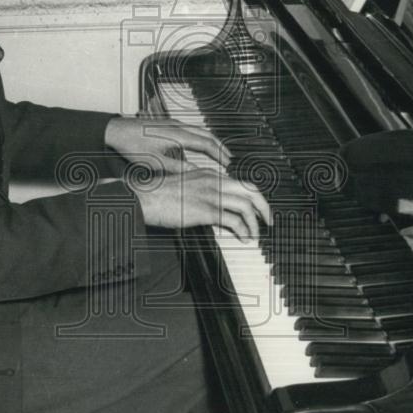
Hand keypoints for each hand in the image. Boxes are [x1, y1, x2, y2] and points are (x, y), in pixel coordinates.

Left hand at [105, 115, 229, 173]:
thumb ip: (178, 168)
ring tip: (219, 153)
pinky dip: (201, 138)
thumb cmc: (132, 145)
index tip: (229, 164)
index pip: (207, 144)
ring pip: (200, 131)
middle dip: (221, 147)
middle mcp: (178, 127)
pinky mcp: (167, 125)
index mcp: (178, 135)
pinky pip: (191, 130)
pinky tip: (199, 146)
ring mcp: (173, 124)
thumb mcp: (155, 163)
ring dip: (211, 142)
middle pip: (208, 135)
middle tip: (230, 159)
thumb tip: (196, 174)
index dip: (220, 155)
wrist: (116, 130)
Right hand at [132, 168, 270, 241]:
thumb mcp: (186, 189)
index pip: (241, 184)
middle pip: (251, 191)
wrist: (144, 197)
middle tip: (268, 221)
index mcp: (210, 175)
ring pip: (246, 206)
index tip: (258, 211)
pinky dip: (243, 230)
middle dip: (264, 208)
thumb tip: (216, 211)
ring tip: (255, 235)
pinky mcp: (204, 209)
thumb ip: (203, 195)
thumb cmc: (159, 195)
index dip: (254, 199)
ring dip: (255, 224)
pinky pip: (233, 220)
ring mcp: (210, 195)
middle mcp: (214, 182)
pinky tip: (243, 237)